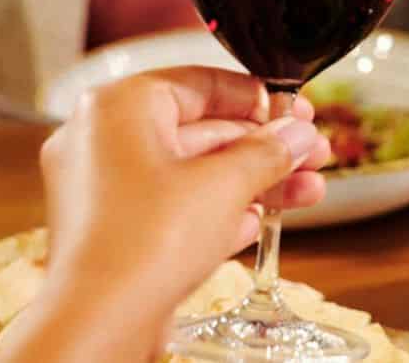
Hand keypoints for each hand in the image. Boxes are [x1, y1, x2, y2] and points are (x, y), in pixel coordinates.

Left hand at [3, 68, 328, 361]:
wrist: (98, 324)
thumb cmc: (144, 244)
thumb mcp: (223, 186)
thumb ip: (266, 153)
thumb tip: (296, 135)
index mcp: (117, 108)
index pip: (198, 84)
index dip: (255, 97)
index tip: (294, 109)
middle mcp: (101, 141)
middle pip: (199, 131)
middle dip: (262, 147)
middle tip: (310, 152)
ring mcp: (102, 189)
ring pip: (190, 174)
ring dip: (250, 182)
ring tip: (306, 190)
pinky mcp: (110, 233)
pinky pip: (170, 208)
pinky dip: (215, 211)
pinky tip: (258, 221)